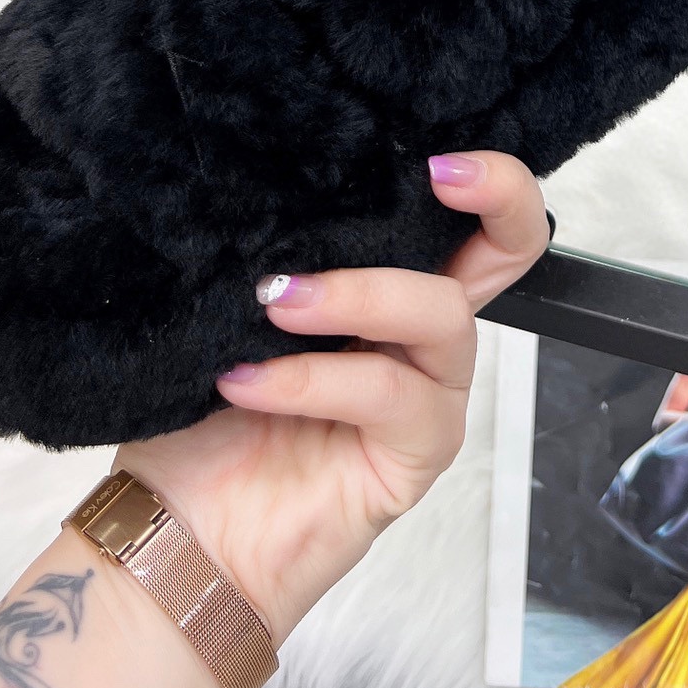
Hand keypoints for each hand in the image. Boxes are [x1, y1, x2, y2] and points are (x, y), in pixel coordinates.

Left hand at [114, 152, 547, 641]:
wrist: (175, 531)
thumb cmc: (201, 418)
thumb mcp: (234, 314)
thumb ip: (276, 258)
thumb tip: (271, 184)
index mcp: (388, 284)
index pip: (465, 218)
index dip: (485, 178)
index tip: (436, 156)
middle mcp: (421, 334)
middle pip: (512, 250)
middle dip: (499, 194)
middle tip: (433, 173)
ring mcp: (427, 394)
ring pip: (442, 315)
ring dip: (357, 296)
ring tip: (274, 303)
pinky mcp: (415, 456)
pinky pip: (387, 395)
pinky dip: (313, 378)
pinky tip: (246, 379)